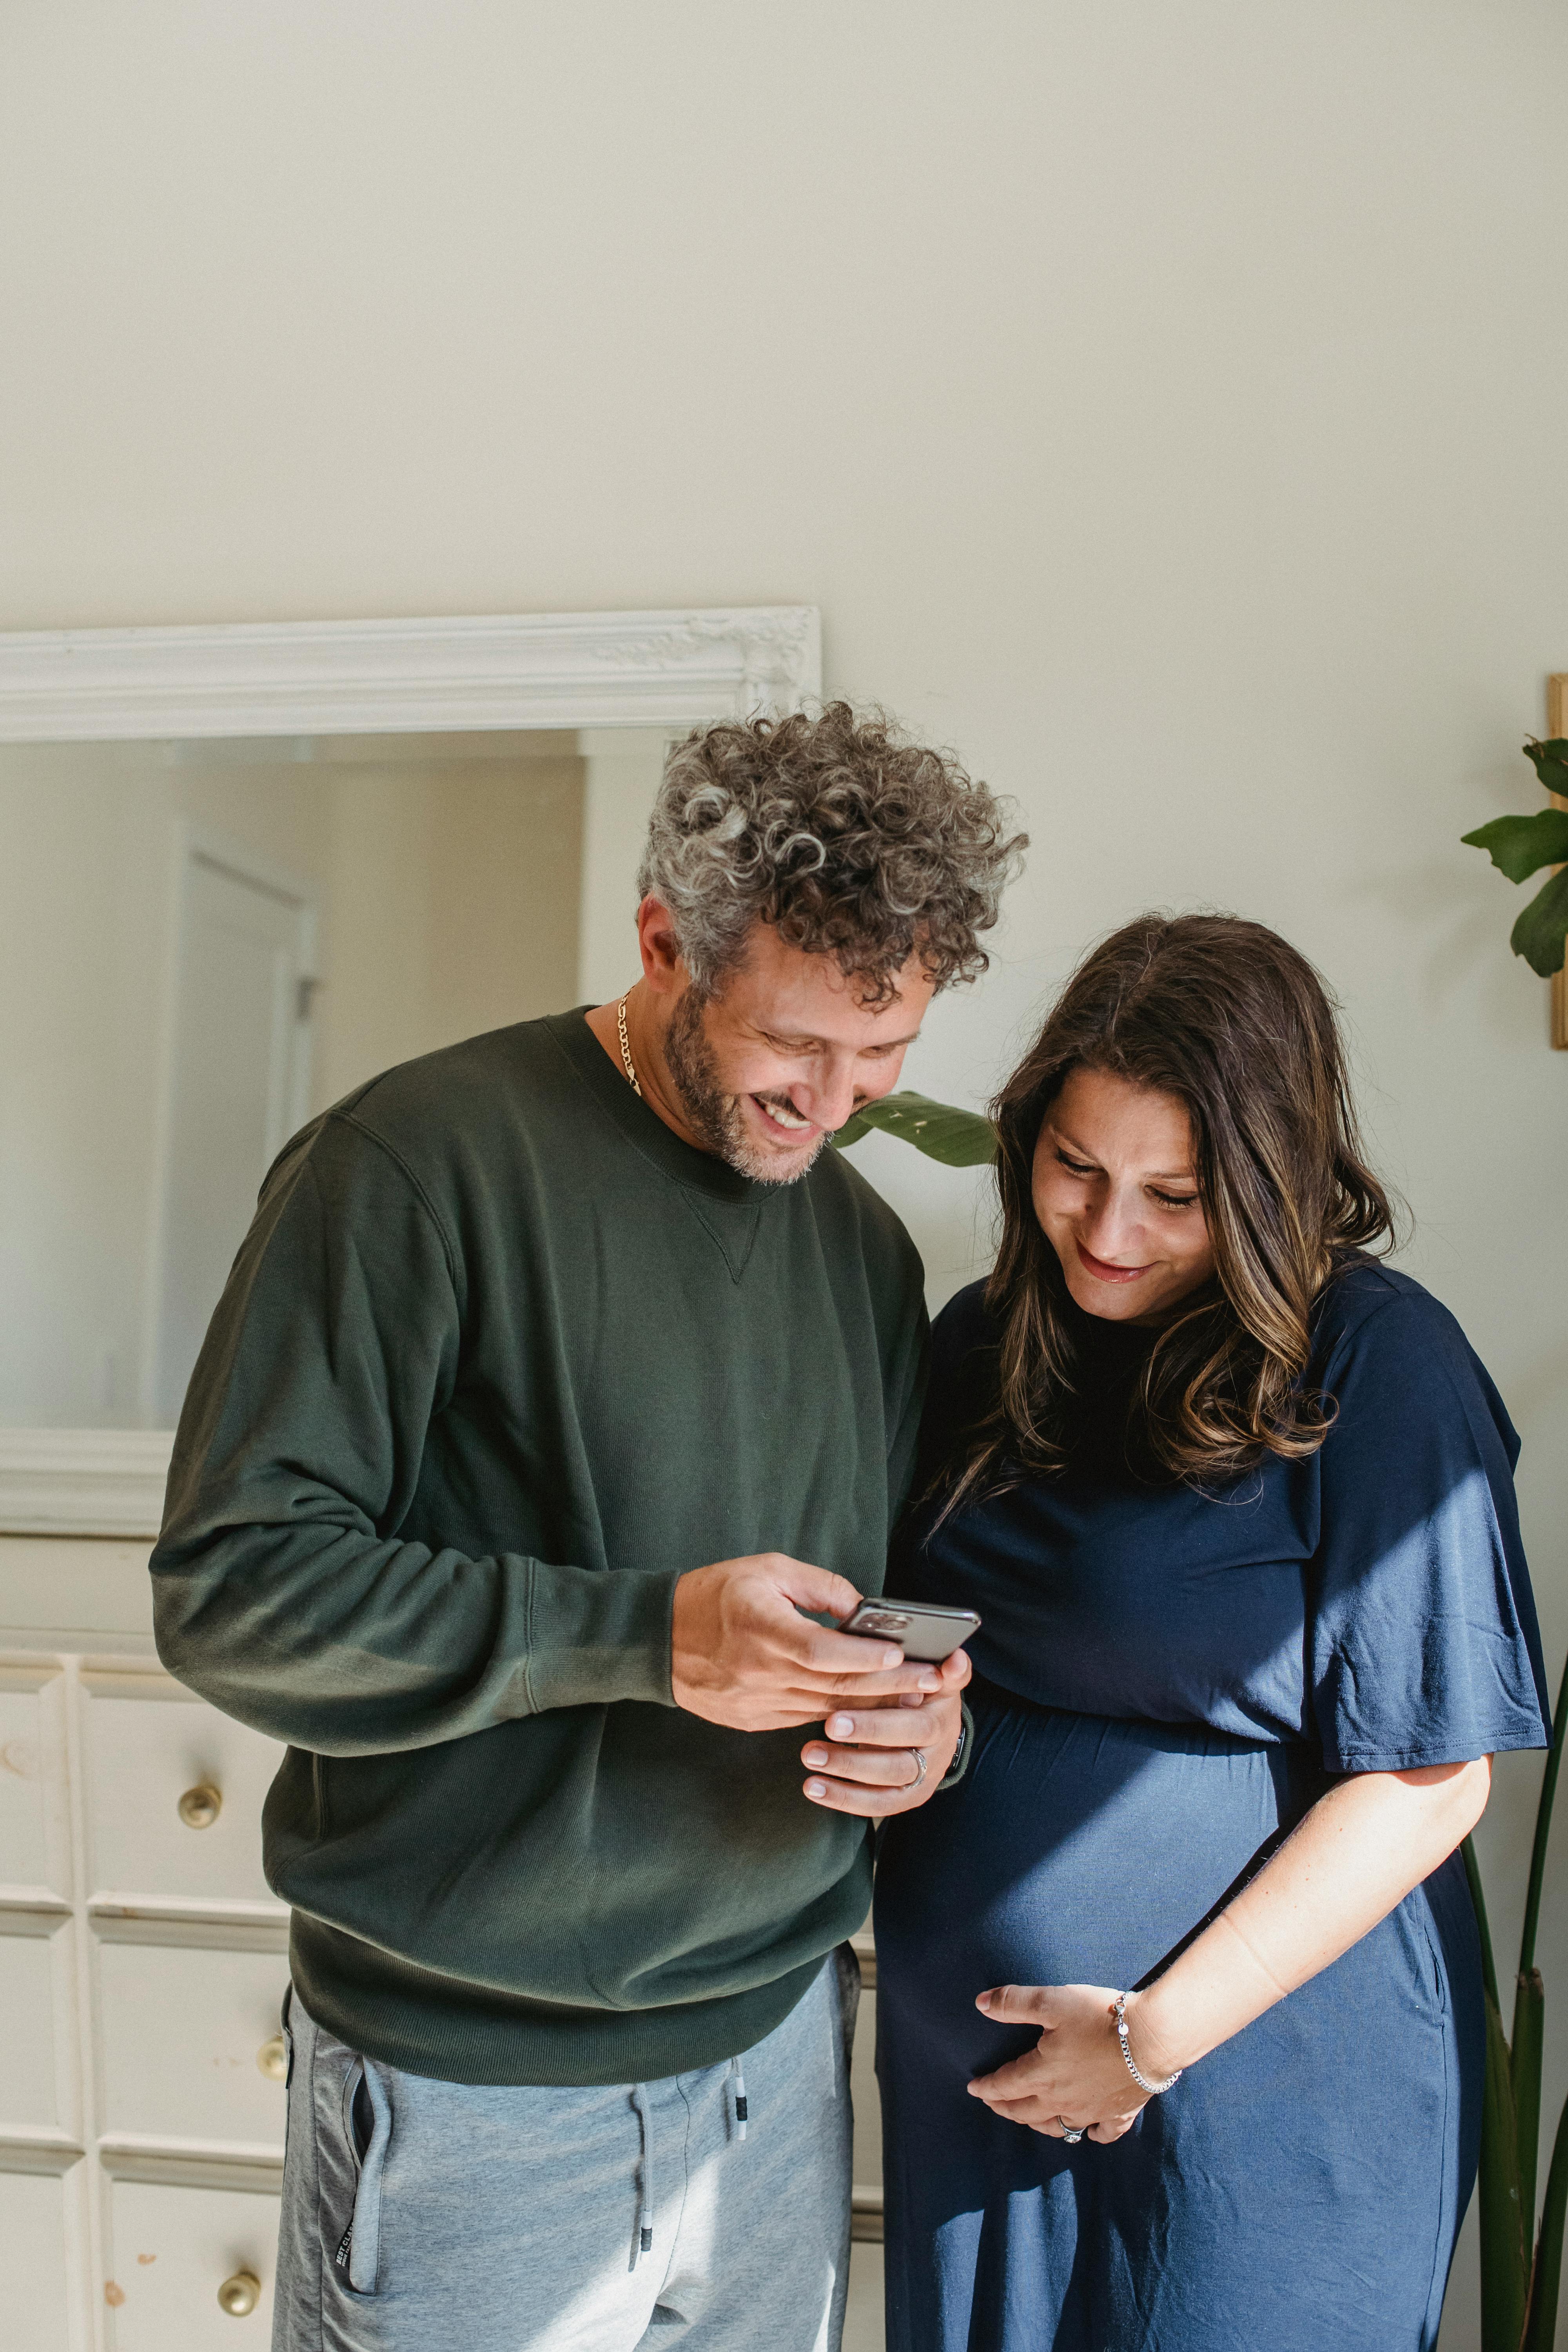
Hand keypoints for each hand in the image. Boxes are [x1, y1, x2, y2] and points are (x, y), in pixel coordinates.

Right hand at [671, 1555, 944, 1731]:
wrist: (656, 1637)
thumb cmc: (715, 1593)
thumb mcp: (768, 1570)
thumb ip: (820, 1587)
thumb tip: (865, 1610)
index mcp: (761, 1628)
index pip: (822, 1651)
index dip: (864, 1657)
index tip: (902, 1654)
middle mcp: (759, 1672)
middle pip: (835, 1686)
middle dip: (891, 1685)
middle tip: (934, 1681)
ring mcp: (755, 1703)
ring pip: (825, 1708)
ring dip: (872, 1704)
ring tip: (915, 1695)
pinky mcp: (752, 1720)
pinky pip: (805, 1717)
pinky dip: (839, 1713)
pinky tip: (869, 1707)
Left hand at [799, 1651, 971, 1816]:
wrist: (935, 1729)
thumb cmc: (925, 1693)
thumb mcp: (938, 1678)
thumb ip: (946, 1669)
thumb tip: (956, 1659)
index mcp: (942, 1721)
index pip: (918, 1725)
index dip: (880, 1724)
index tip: (841, 1717)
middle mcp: (936, 1755)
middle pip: (901, 1758)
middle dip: (862, 1741)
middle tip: (828, 1726)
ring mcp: (921, 1780)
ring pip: (885, 1783)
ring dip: (846, 1769)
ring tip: (810, 1756)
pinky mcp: (905, 1799)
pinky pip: (875, 1805)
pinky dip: (842, 1798)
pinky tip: (813, 1787)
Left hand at [967, 1983, 1154, 2143]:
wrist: (1152, 2039)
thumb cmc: (1100, 2017)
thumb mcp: (1052, 2001)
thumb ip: (1014, 2002)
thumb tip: (980, 2003)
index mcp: (1043, 2074)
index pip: (1005, 2085)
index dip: (986, 2087)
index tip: (973, 2088)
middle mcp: (1064, 2099)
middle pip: (1026, 2111)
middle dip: (1005, 2108)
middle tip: (993, 2105)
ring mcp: (1093, 2111)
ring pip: (1058, 2127)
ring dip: (1038, 2124)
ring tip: (1029, 2119)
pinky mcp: (1120, 2114)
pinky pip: (1101, 2134)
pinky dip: (1091, 2134)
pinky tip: (1087, 2132)